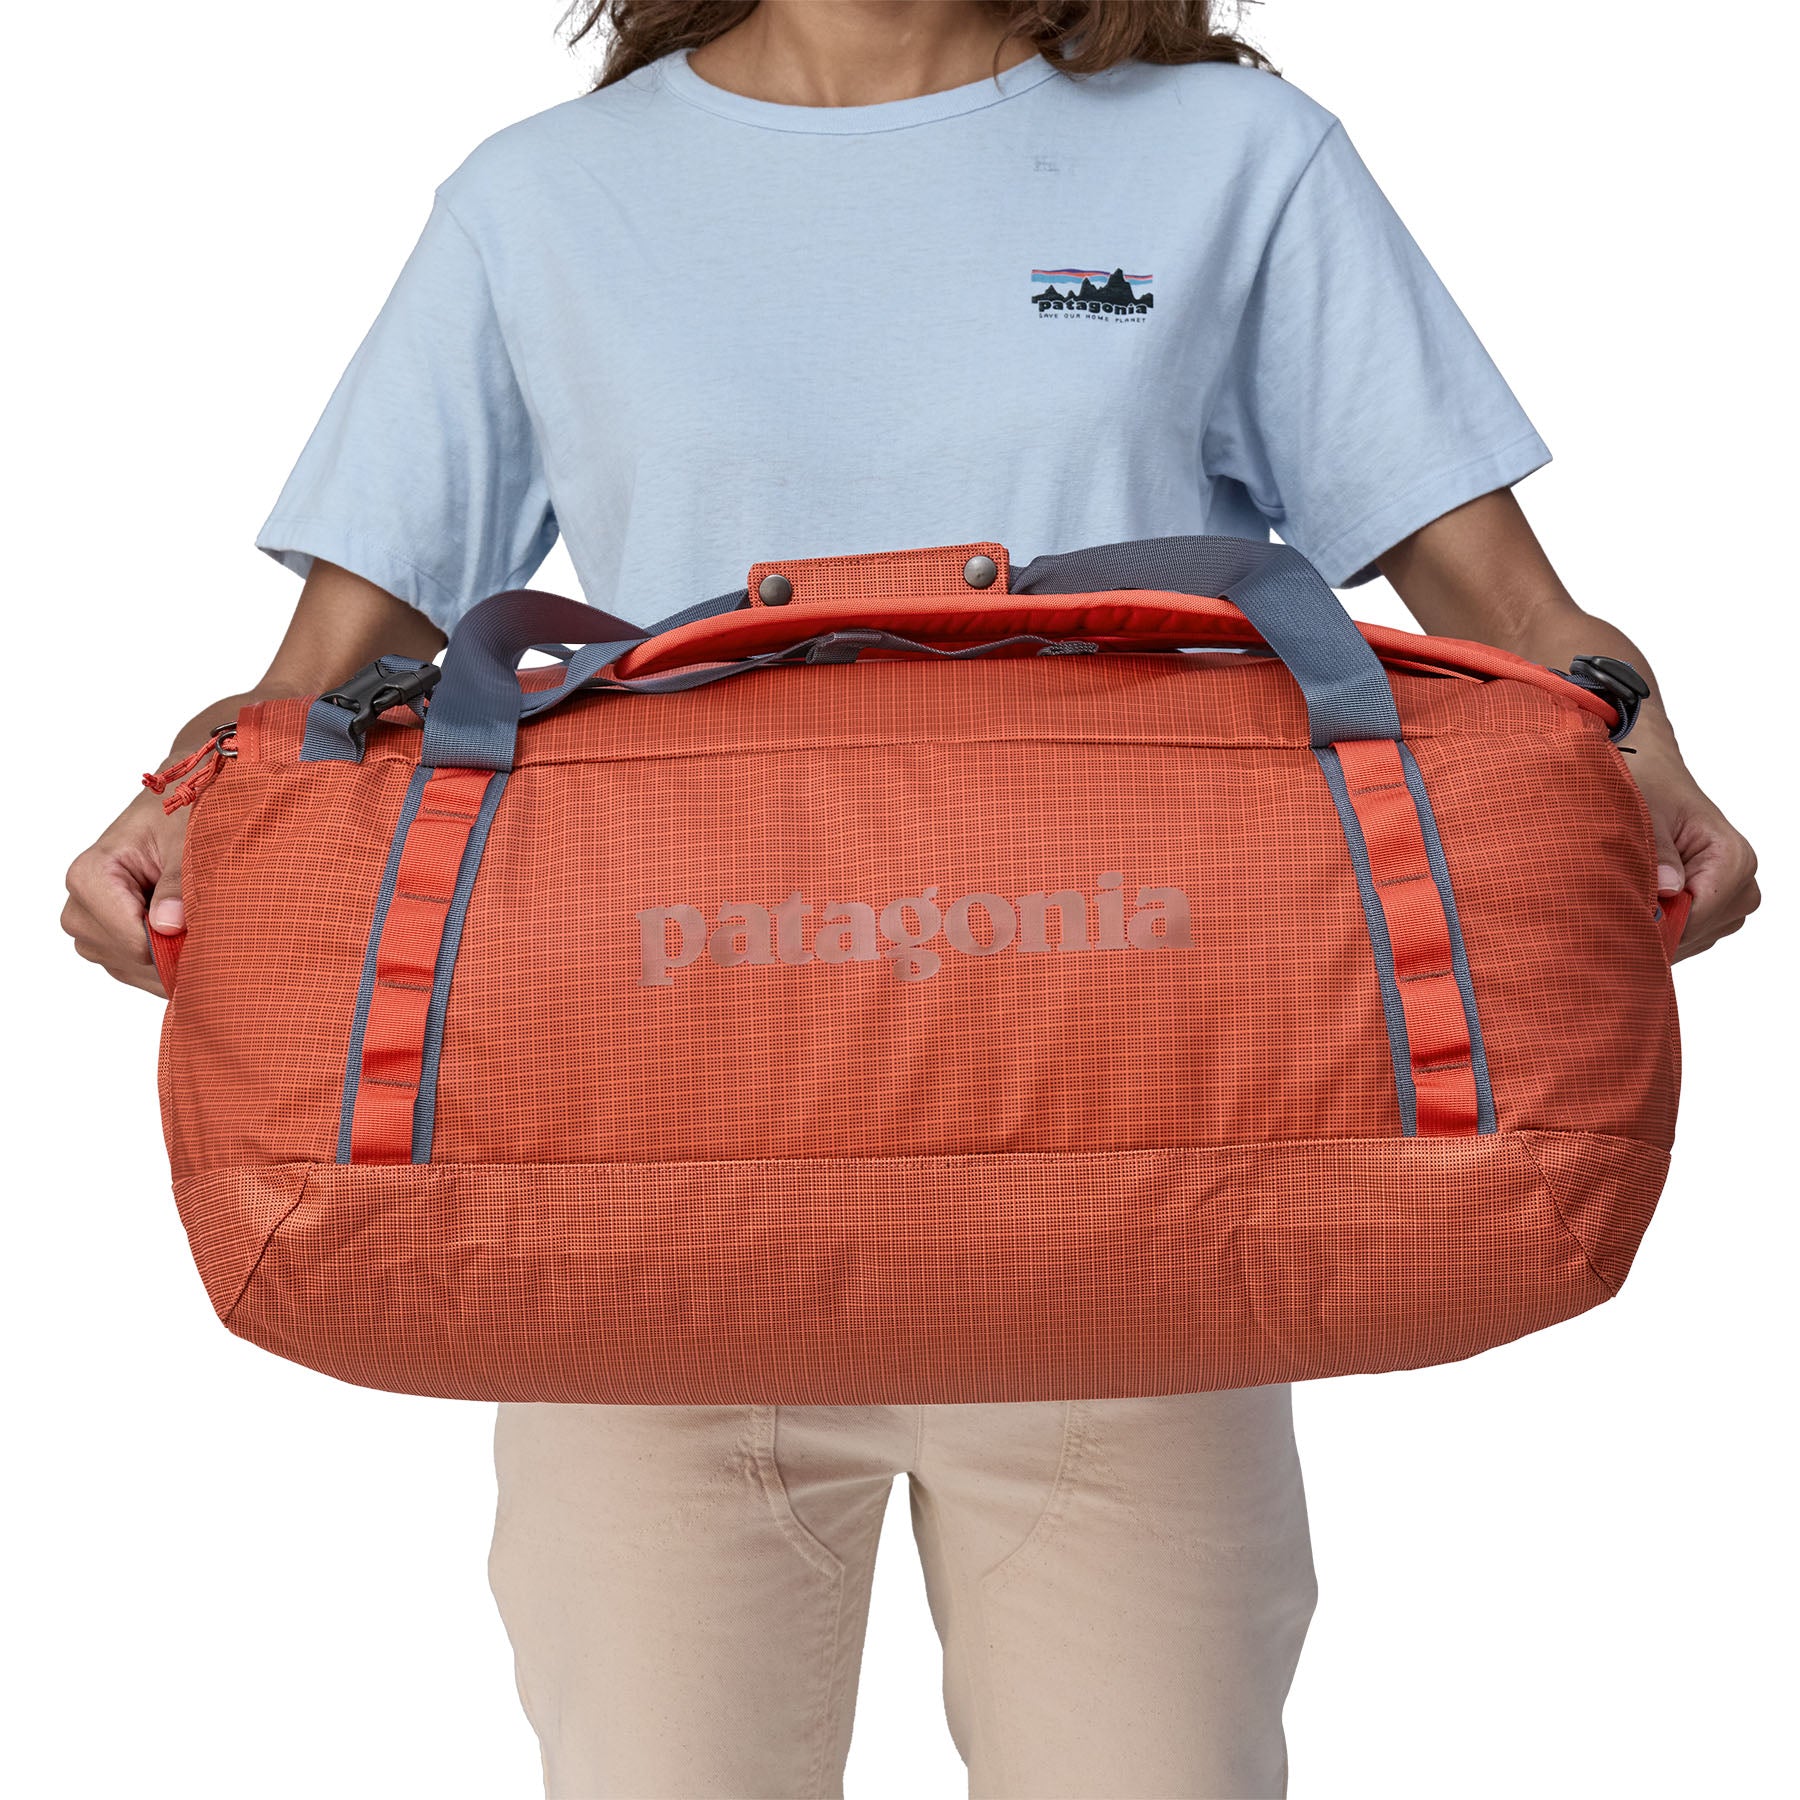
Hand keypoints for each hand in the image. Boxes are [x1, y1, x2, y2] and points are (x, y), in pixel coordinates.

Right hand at [63, 784, 188, 996]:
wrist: (175, 806)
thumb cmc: (179, 816)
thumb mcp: (186, 840)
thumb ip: (178, 882)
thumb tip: (168, 925)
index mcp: (90, 876)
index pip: (132, 941)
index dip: (175, 941)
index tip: (205, 922)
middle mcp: (79, 906)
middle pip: (129, 959)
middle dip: (173, 951)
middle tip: (206, 920)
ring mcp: (89, 927)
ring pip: (130, 970)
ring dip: (170, 960)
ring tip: (195, 923)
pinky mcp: (104, 941)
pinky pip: (132, 971)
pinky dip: (164, 965)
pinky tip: (186, 941)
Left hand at [1627, 744, 1759, 960]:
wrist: (1650, 772)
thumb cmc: (1649, 785)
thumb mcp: (1645, 811)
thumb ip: (1657, 853)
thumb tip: (1667, 889)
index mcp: (1731, 857)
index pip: (1700, 914)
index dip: (1658, 922)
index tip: (1619, 919)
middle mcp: (1739, 880)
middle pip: (1699, 930)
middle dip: (1656, 927)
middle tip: (1611, 913)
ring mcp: (1727, 896)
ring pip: (1694, 937)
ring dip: (1657, 929)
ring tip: (1619, 905)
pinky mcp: (1710, 904)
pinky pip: (1689, 933)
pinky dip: (1661, 927)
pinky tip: (1634, 910)